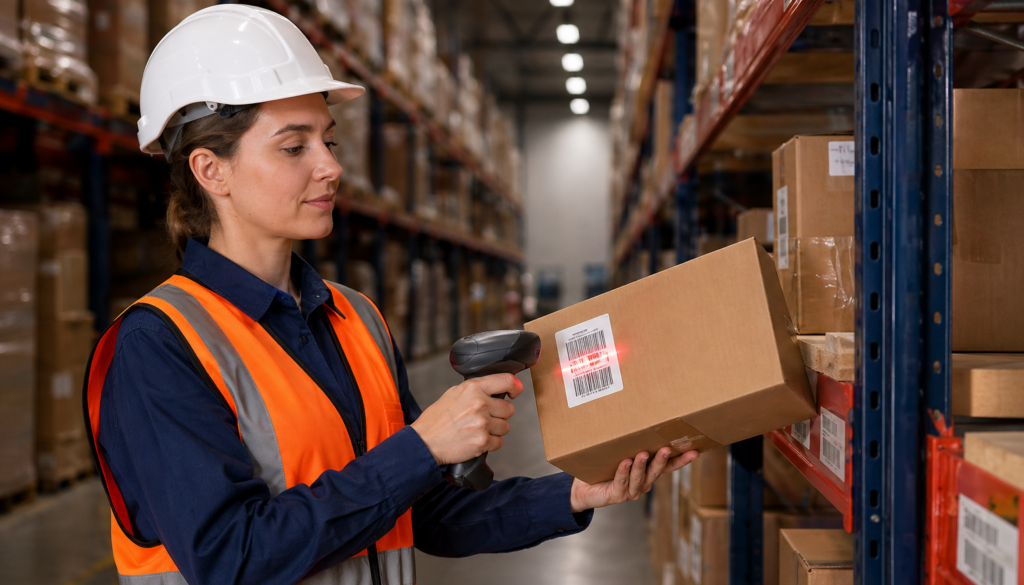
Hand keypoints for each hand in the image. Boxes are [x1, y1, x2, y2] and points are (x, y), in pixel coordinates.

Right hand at [410, 374, 522, 464]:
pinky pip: (499, 442)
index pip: (506, 381)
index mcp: (473, 388)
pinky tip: (476, 439)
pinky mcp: (482, 442)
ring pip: (505, 427)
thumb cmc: (437, 419)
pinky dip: (490, 444)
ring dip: (495, 430)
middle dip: (499, 415)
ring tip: (477, 430)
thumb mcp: (453, 393)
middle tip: (483, 418)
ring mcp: (482, 424)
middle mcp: (480, 404)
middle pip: (509, 409)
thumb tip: (495, 388)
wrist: (425, 442)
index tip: (515, 392)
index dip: (515, 387)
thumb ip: (475, 389)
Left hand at [569, 447, 698, 512]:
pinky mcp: (616, 495)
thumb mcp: (620, 453)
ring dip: (642, 465)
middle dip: (662, 460)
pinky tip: (625, 462)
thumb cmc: (604, 468)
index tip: (695, 451)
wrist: (584, 489)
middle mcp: (643, 484)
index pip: (669, 467)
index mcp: (648, 473)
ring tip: (643, 453)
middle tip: (667, 448)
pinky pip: (621, 482)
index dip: (682, 460)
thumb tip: (637, 416)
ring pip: (640, 477)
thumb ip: (630, 443)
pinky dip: (623, 472)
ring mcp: (630, 491)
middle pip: (656, 471)